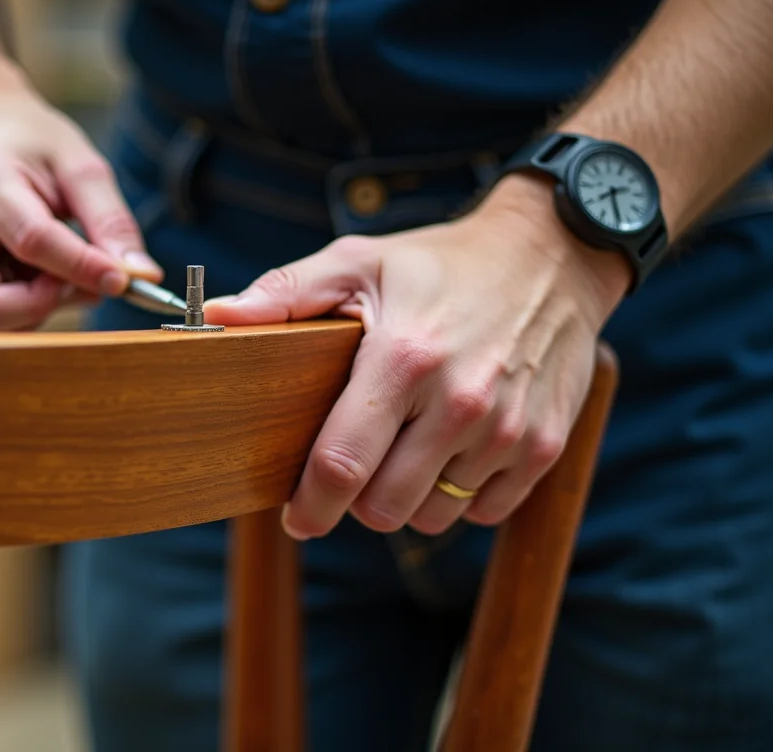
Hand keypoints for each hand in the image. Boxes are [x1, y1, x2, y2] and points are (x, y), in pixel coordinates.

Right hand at [0, 78, 161, 329]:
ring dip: (32, 307)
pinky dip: (13, 307)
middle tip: (76, 281)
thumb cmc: (30, 147)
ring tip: (48, 267)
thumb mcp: (80, 166)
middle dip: (42, 307)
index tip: (123, 281)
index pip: (33, 243)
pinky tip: (21, 272)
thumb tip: (140, 275)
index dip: (82, 270)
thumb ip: (111, 221)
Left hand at [204, 175, 630, 536]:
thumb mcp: (359, 261)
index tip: (296, 517)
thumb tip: (218, 318)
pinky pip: (484, 512)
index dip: (310, 505)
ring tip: (406, 447)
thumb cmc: (441, 263)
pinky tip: (450, 450)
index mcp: (405, 359)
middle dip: (357, 500)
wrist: (554, 256)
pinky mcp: (544, 448)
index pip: (343, 465)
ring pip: (433, 516)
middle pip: (385, 508)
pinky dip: (460, 496)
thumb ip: (285, 293)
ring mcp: (508, 430)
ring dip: (409, 498)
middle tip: (355, 464)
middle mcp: (461, 403)